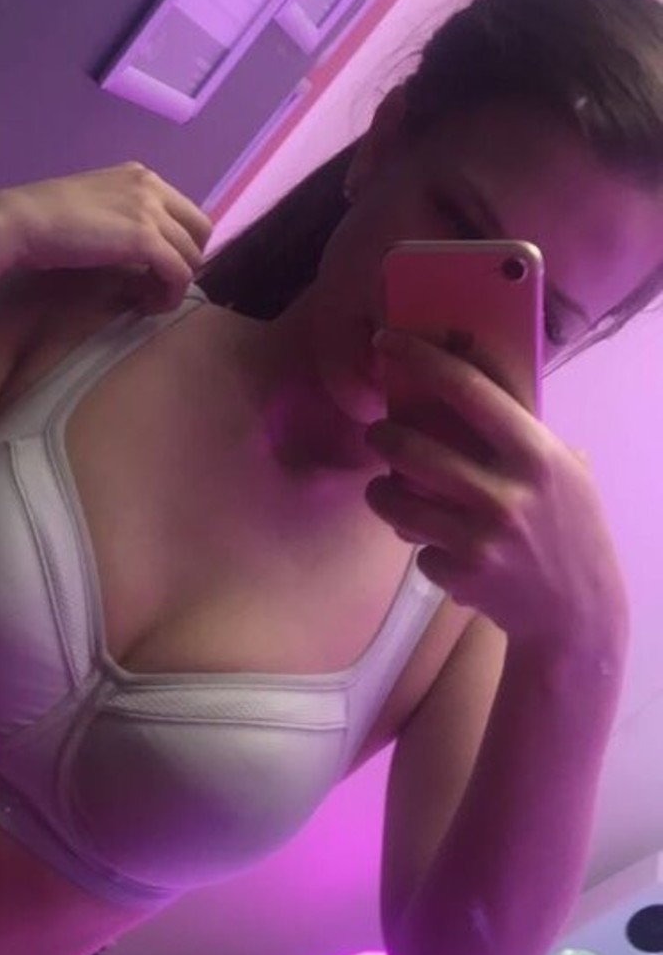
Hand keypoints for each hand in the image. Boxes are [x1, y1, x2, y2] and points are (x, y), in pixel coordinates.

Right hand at [0, 162, 212, 310]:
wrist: (21, 221)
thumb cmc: (44, 220)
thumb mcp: (94, 210)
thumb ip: (121, 220)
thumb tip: (139, 252)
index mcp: (140, 176)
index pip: (186, 212)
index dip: (181, 245)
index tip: (159, 270)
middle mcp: (151, 186)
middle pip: (200, 231)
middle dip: (187, 262)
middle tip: (161, 286)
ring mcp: (150, 210)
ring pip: (192, 255)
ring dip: (176, 284)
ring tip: (150, 300)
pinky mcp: (144, 238)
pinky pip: (179, 273)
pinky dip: (170, 295)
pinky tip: (149, 306)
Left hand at [363, 330, 629, 661]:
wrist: (577, 612)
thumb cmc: (568, 529)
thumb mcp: (563, 473)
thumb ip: (521, 436)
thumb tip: (467, 382)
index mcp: (536, 454)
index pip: (470, 391)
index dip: (422, 359)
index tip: (387, 342)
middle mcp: (508, 493)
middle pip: (414, 449)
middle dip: (383, 437)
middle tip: (377, 434)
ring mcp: (482, 537)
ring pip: (397, 502)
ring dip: (380, 492)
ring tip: (385, 489)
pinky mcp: (462, 574)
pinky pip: (417, 550)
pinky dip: (421, 548)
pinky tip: (442, 548)